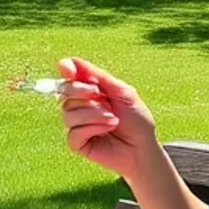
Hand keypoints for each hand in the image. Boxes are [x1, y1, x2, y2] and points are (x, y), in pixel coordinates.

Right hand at [56, 57, 158, 183]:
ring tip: (113, 120)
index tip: (70, 70)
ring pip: (69, 113)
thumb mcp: (121, 92)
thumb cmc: (136, 120)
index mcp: (90, 91)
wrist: (143, 147)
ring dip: (94, 114)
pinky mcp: (77, 143)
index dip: (66, 70)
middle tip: (104, 98)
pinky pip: (73, 132)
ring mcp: (77, 124)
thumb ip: (97, 76)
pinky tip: (106, 130)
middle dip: (82, 92)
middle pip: (64, 92)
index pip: (70, 76)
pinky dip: (92, 128)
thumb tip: (71, 61)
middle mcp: (80, 106)